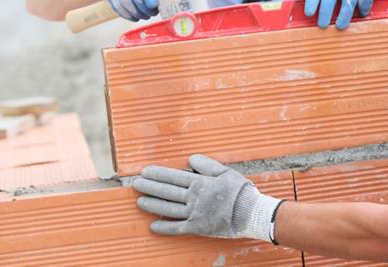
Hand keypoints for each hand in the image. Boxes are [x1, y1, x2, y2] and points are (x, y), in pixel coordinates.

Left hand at [134, 154, 281, 240]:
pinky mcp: (198, 228)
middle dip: (150, 187)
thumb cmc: (240, 191)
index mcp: (201, 183)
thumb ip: (207, 165)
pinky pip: (178, 228)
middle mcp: (195, 198)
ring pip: (169, 208)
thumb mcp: (226, 172)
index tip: (145, 171)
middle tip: (136, 184)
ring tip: (139, 201)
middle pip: (167, 192)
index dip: (158, 174)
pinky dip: (165, 227)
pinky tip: (153, 225)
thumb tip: (190, 159)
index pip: (174, 177)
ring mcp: (195, 214)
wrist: (251, 213)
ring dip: (153, 205)